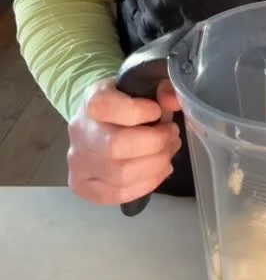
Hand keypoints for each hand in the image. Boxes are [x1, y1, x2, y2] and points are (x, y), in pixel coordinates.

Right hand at [67, 77, 181, 205]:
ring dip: (155, 165)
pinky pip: (117, 194)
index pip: (108, 107)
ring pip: (120, 174)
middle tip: (172, 135)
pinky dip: (145, 185)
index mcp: (91, 101)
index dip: (140, 111)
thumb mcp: (142, 85)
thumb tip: (174, 100)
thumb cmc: (125, 101)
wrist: (98, 120)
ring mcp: (78, 162)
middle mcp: (80, 132)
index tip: (158, 111)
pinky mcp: (82, 186)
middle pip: (115, 146)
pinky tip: (159, 171)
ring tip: (168, 152)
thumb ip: (163, 88)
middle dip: (155, 143)